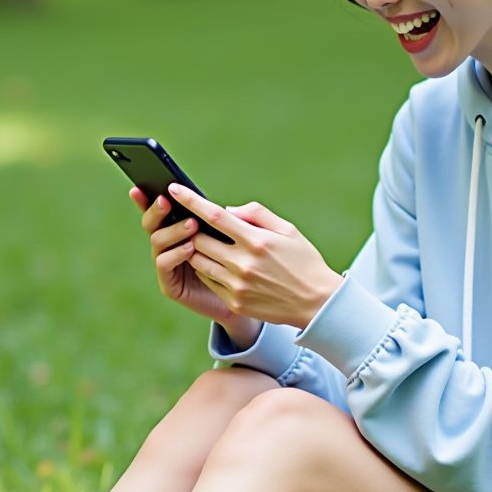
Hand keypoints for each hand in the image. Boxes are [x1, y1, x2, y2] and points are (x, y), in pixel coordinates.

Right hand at [130, 186, 241, 326]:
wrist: (246, 299)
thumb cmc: (242, 265)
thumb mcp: (239, 237)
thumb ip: (232, 221)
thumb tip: (226, 207)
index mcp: (179, 229)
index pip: (159, 210)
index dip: (145, 199)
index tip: (139, 186)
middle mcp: (168, 245)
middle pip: (151, 223)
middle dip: (156, 210)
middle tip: (167, 201)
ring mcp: (167, 265)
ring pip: (157, 241)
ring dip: (172, 230)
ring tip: (192, 224)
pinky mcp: (170, 284)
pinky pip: (164, 264)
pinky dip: (175, 253)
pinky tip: (190, 247)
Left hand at [168, 185, 342, 328]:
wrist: (317, 303)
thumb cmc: (303, 260)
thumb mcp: (288, 230)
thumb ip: (256, 214)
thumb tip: (227, 211)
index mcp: (256, 241)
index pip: (214, 216)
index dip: (191, 201)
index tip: (174, 188)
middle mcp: (243, 264)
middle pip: (199, 240)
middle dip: (193, 229)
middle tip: (195, 224)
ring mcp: (237, 285)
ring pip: (198, 262)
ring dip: (197, 250)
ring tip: (208, 245)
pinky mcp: (235, 302)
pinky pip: (208, 281)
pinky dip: (207, 270)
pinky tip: (219, 265)